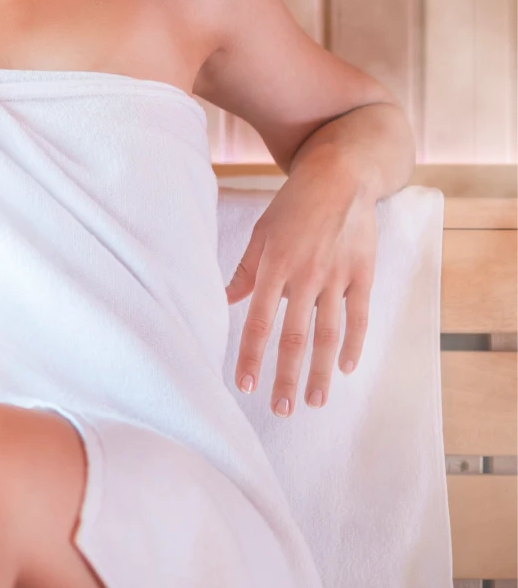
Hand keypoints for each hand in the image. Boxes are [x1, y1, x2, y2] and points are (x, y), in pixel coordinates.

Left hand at [225, 159, 379, 414]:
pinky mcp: (363, 274)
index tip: (245, 385)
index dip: (252, 356)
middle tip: (281, 409)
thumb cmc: (292, 207)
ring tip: (316, 402)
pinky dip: (354, 344)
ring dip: (322, 371)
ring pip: (328, 334)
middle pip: (295, 336)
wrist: (340, 177)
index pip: (259, 321)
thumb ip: (245, 271)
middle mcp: (305, 276)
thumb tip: (225, 300)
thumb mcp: (261, 233)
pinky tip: (346, 368)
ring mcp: (337, 277)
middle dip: (287, 376)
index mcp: (274, 266)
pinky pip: (359, 317)